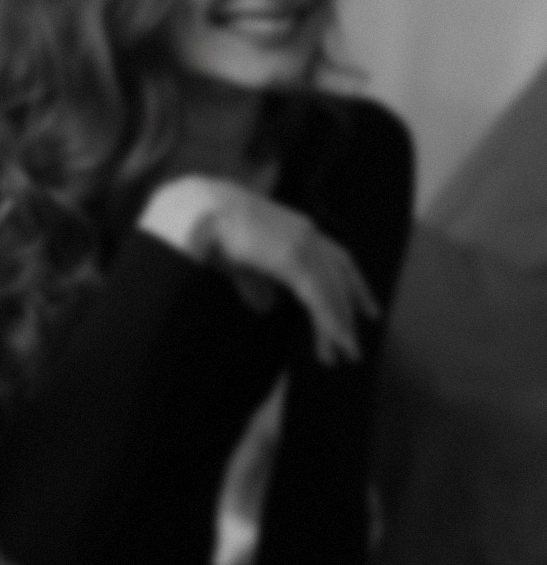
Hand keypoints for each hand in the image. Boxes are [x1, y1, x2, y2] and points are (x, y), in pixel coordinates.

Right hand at [140, 176, 378, 365]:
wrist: (197, 211)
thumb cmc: (211, 231)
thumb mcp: (240, 263)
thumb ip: (257, 284)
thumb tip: (267, 308)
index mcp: (296, 229)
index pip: (336, 260)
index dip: (352, 286)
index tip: (367, 311)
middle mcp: (306, 234)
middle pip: (339, 278)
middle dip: (347, 312)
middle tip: (351, 347)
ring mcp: (303, 245)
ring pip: (331, 290)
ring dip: (339, 323)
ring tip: (345, 353)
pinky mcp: (294, 259)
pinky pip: (319, 296)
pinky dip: (329, 320)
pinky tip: (336, 340)